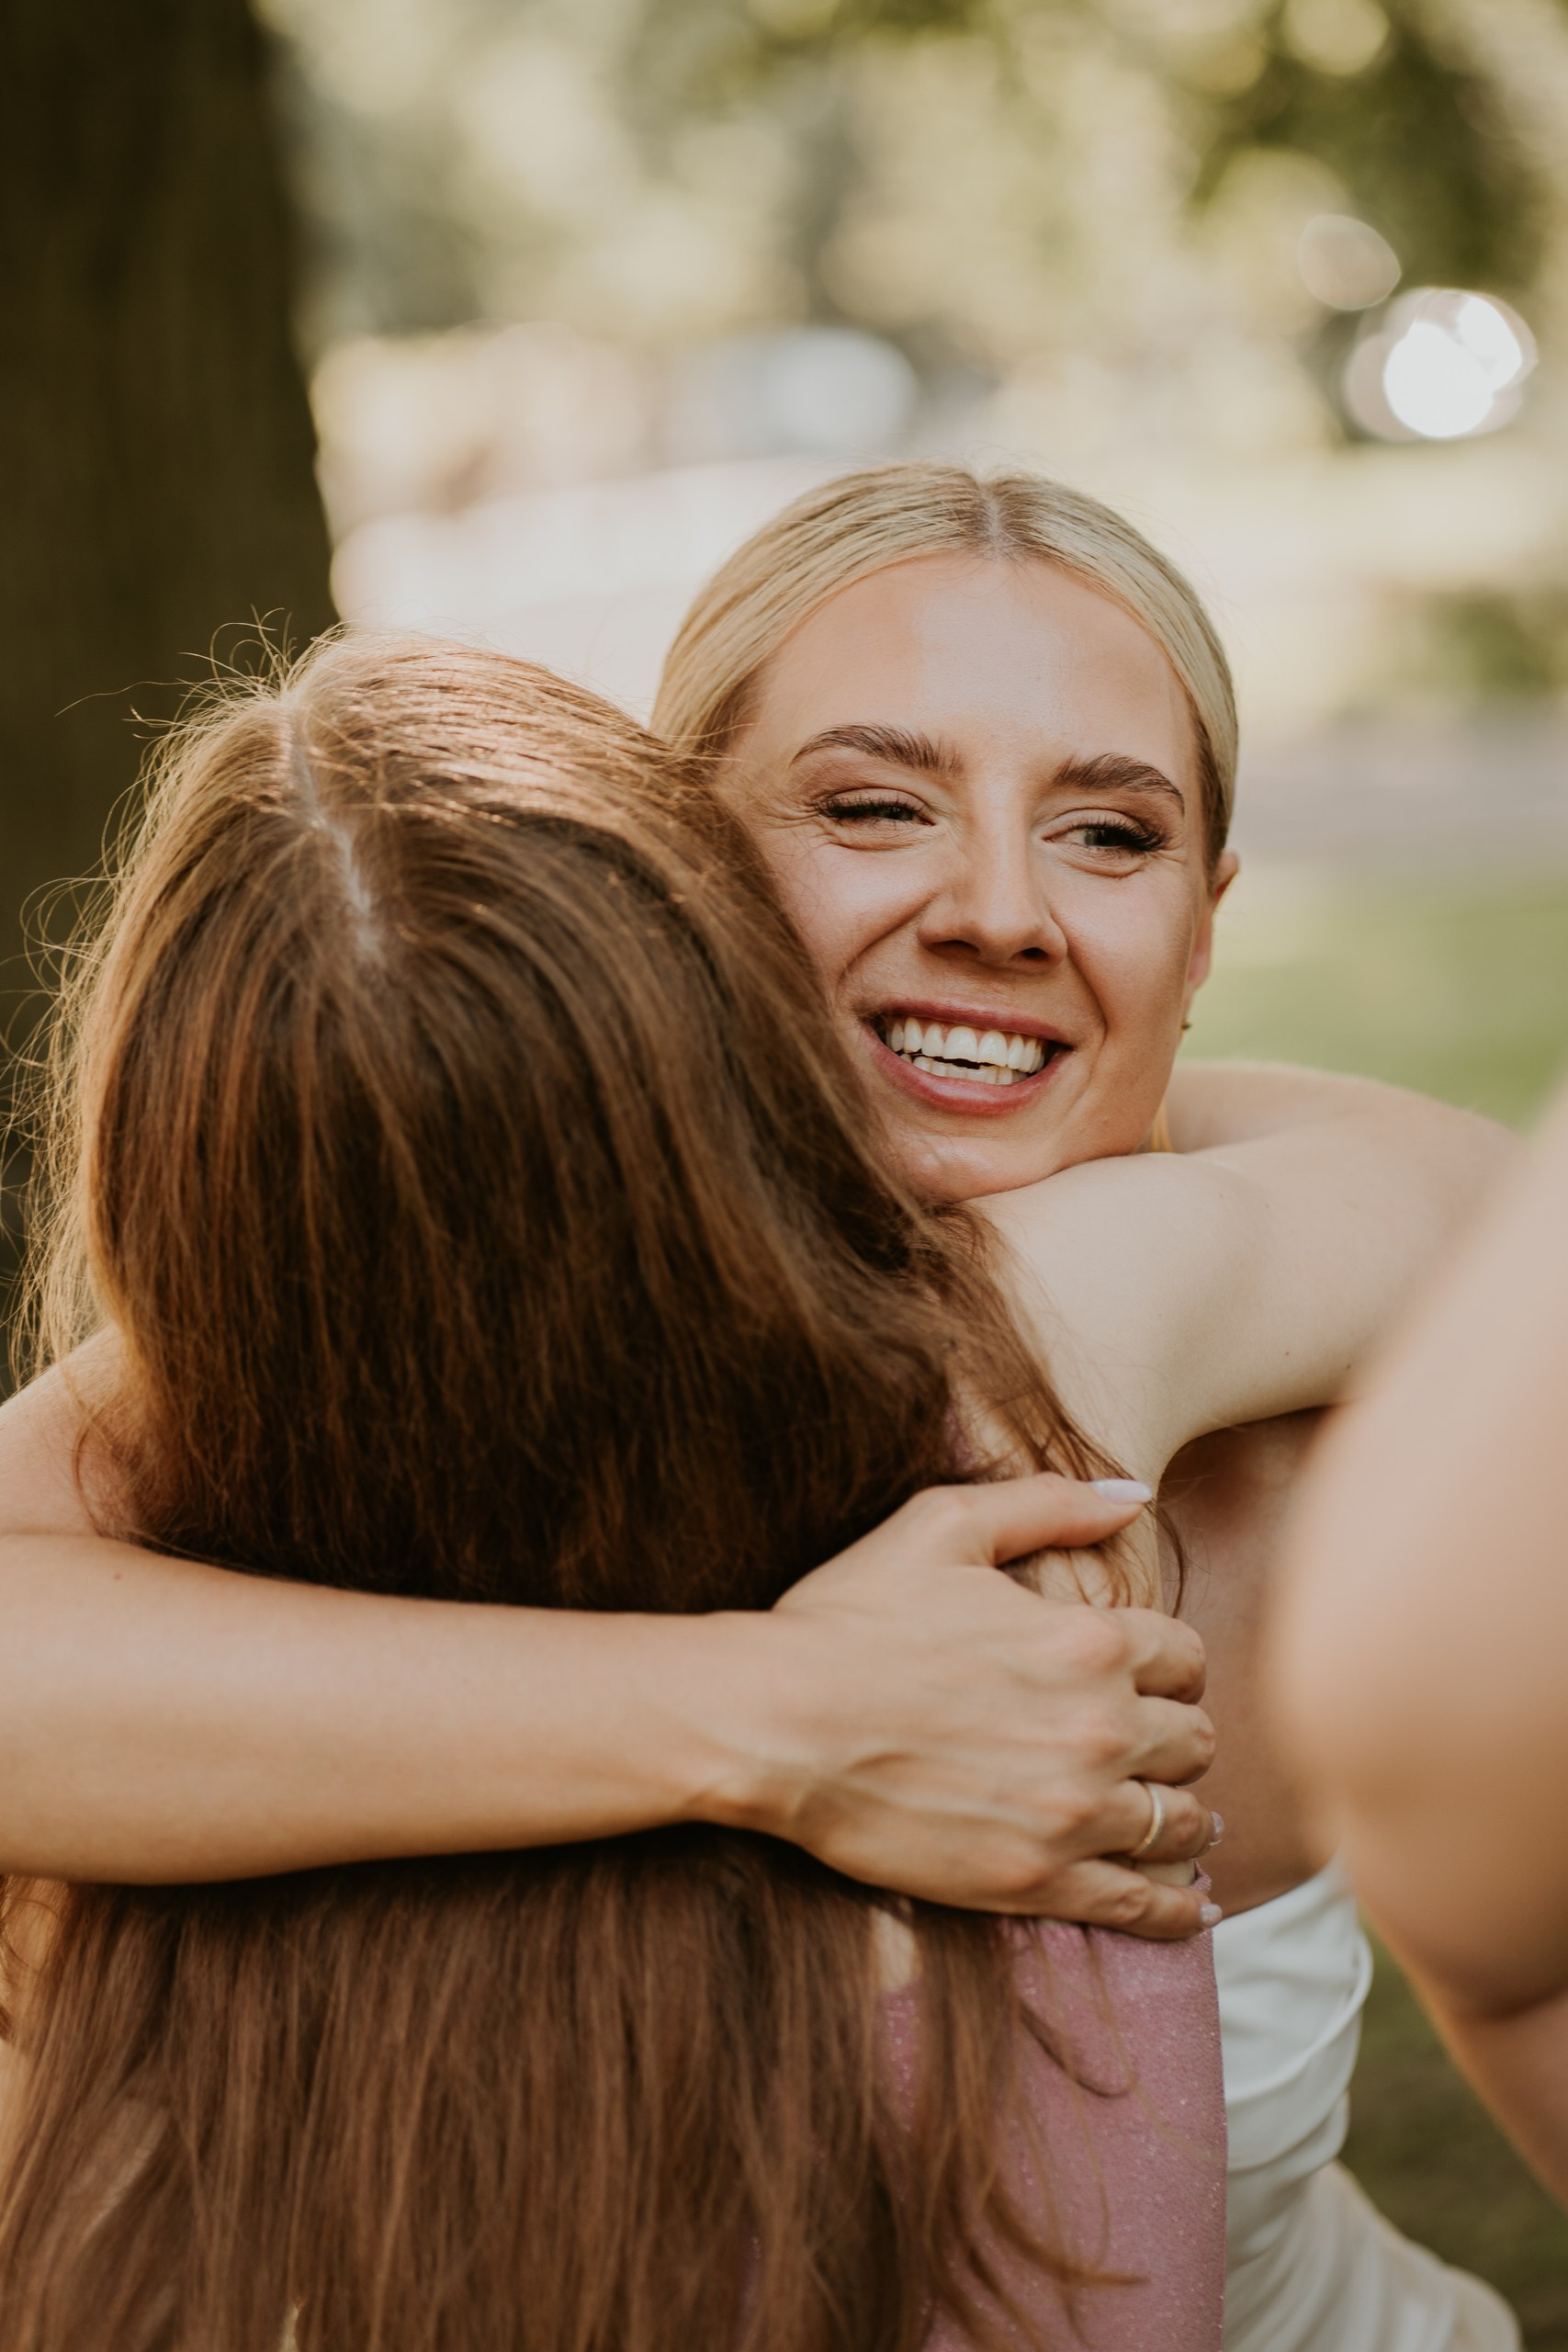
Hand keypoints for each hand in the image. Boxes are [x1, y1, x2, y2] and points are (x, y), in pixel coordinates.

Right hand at [713, 1476, 1217, 1937]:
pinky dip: (1179, 1912)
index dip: (1169, 1664)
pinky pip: (1144, 1906)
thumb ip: (1048, 1502)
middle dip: (1176, 1735)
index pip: (1185, 1658)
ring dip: (1186, 1817)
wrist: (778, 1721)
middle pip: (1194, 1740)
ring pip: (1185, 1824)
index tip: (1147, 1677)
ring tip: (1174, 1820)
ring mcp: (1073, 1812)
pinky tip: (1192, 1911)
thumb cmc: (849, 1617)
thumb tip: (1134, 1497)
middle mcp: (1100, 1727)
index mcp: (1088, 1641)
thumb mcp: (943, 1525)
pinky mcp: (1037, 1880)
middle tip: (1149, 1744)